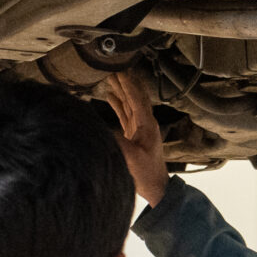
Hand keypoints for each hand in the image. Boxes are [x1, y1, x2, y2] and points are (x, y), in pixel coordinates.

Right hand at [102, 70, 169, 207]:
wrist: (155, 188)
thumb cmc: (146, 174)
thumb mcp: (131, 157)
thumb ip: (117, 141)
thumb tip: (101, 127)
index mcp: (147, 125)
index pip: (136, 98)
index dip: (128, 84)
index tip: (120, 70)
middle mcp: (145, 124)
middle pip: (134, 97)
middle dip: (124, 83)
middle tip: (114, 68)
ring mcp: (140, 130)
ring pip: (129, 105)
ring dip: (120, 92)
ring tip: (110, 78)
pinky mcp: (133, 136)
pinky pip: (125, 115)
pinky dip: (118, 105)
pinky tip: (110, 98)